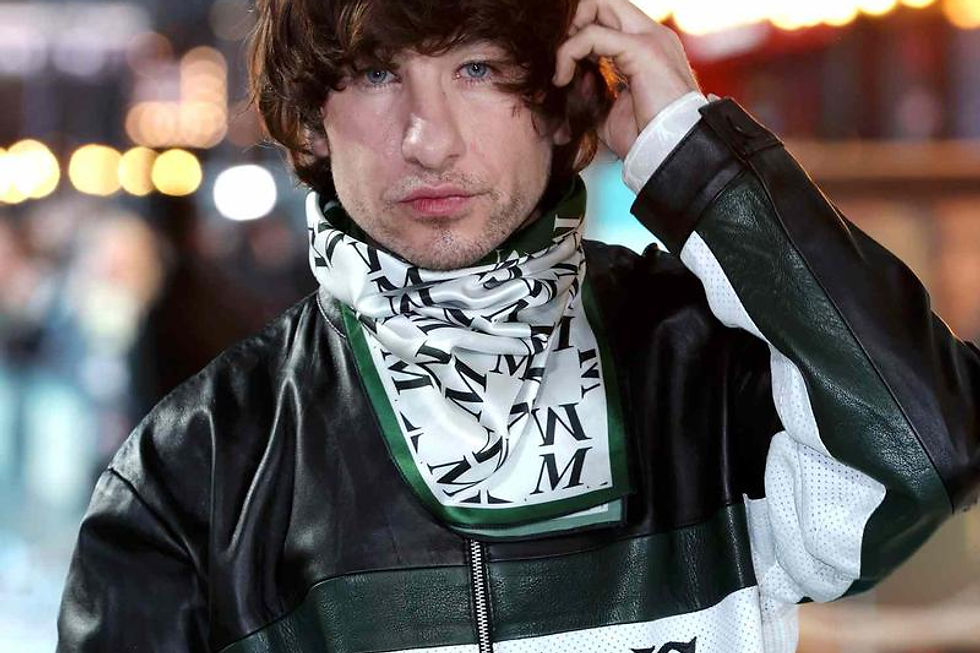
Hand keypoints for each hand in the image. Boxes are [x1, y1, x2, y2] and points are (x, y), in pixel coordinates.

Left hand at [553, 0, 700, 159]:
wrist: (671, 152)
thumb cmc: (644, 137)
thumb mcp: (608, 110)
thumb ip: (590, 90)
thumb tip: (566, 83)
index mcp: (646, 46)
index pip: (606, 14)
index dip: (578, 29)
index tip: (562, 63)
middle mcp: (650, 34)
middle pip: (601, 1)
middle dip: (572, 21)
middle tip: (559, 58)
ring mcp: (649, 38)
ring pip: (597, 3)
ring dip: (568, 32)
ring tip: (560, 68)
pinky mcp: (642, 50)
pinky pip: (591, 35)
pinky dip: (568, 53)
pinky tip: (563, 79)